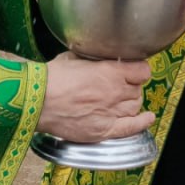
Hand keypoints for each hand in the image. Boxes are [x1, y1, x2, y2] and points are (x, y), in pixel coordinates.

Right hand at [37, 54, 154, 142]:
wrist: (36, 101)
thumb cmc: (52, 78)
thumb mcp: (75, 56)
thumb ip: (94, 57)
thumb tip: (99, 54)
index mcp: (111, 71)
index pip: (143, 71)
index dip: (138, 70)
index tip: (133, 70)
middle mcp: (116, 92)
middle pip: (138, 89)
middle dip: (130, 87)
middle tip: (118, 87)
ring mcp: (111, 112)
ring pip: (135, 106)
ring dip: (131, 102)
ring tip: (120, 101)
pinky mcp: (103, 130)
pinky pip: (131, 127)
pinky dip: (142, 123)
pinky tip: (147, 118)